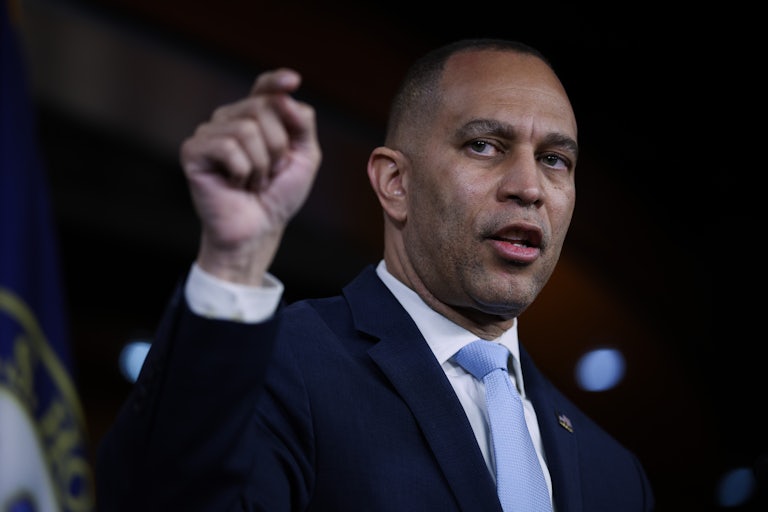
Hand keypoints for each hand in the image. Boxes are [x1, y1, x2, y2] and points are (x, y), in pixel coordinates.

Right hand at [180, 68, 321, 283]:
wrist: (259, 229)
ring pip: (247, 129)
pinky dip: (241, 171)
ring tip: (253, 181)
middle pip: (263, 108)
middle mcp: (229, 119)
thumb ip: (302, 123)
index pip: (264, 88)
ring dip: (261, 165)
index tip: (293, 82)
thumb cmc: (278, 194)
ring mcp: (209, 134)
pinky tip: (235, 184)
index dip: (276, 81)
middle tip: (271, 173)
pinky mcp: (193, 151)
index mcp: (255, 118)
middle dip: (278, 147)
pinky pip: (228, 147)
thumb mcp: (304, 157)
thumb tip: (286, 95)